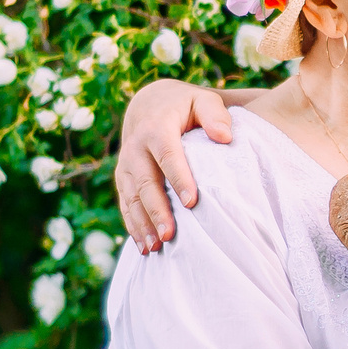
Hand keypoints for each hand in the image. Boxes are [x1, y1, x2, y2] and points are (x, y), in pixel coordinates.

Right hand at [116, 79, 236, 252]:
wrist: (150, 104)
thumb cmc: (185, 106)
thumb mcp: (202, 101)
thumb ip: (215, 115)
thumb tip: (224, 137)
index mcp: (157, 127)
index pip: (168, 155)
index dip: (179, 179)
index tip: (191, 202)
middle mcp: (136, 146)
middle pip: (145, 182)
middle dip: (157, 210)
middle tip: (170, 235)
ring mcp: (126, 164)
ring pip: (131, 196)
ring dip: (142, 223)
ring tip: (155, 247)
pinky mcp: (123, 177)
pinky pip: (125, 203)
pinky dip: (133, 225)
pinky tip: (144, 246)